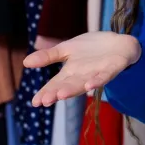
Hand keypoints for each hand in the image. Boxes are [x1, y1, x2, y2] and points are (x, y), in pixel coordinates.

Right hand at [23, 32, 141, 107]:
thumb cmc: (92, 48)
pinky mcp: (112, 69)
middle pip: (68, 87)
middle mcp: (83, 76)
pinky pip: (105, 77)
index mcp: (70, 73)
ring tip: (62, 95)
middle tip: (46, 100)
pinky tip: (90, 85)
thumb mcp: (67, 48)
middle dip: (57, 93)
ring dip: (74, 90)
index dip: (46, 93)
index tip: (35, 102)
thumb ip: (49, 56)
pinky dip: (98, 81)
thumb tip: (26, 62)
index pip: (55, 85)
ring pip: (84, 84)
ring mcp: (98, 73)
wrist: (119, 42)